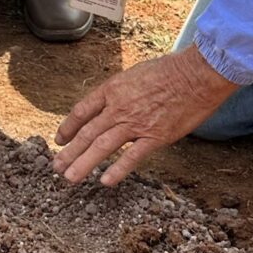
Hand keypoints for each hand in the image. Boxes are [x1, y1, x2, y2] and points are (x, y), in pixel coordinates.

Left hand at [51, 46, 236, 186]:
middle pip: (87, 132)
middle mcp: (119, 107)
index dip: (68, 127)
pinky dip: (117, 170)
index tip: (59, 140)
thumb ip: (120, 92)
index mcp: (112, 89)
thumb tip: (110, 106)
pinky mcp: (155, 136)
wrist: (196, 74)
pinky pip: (132, 157)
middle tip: (56, 167)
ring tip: (70, 178)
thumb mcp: (134, 74)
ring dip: (83, 164)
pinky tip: (105, 182)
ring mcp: (136, 123)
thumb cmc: (169, 71)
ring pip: (102, 146)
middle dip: (69, 152)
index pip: (82, 111)